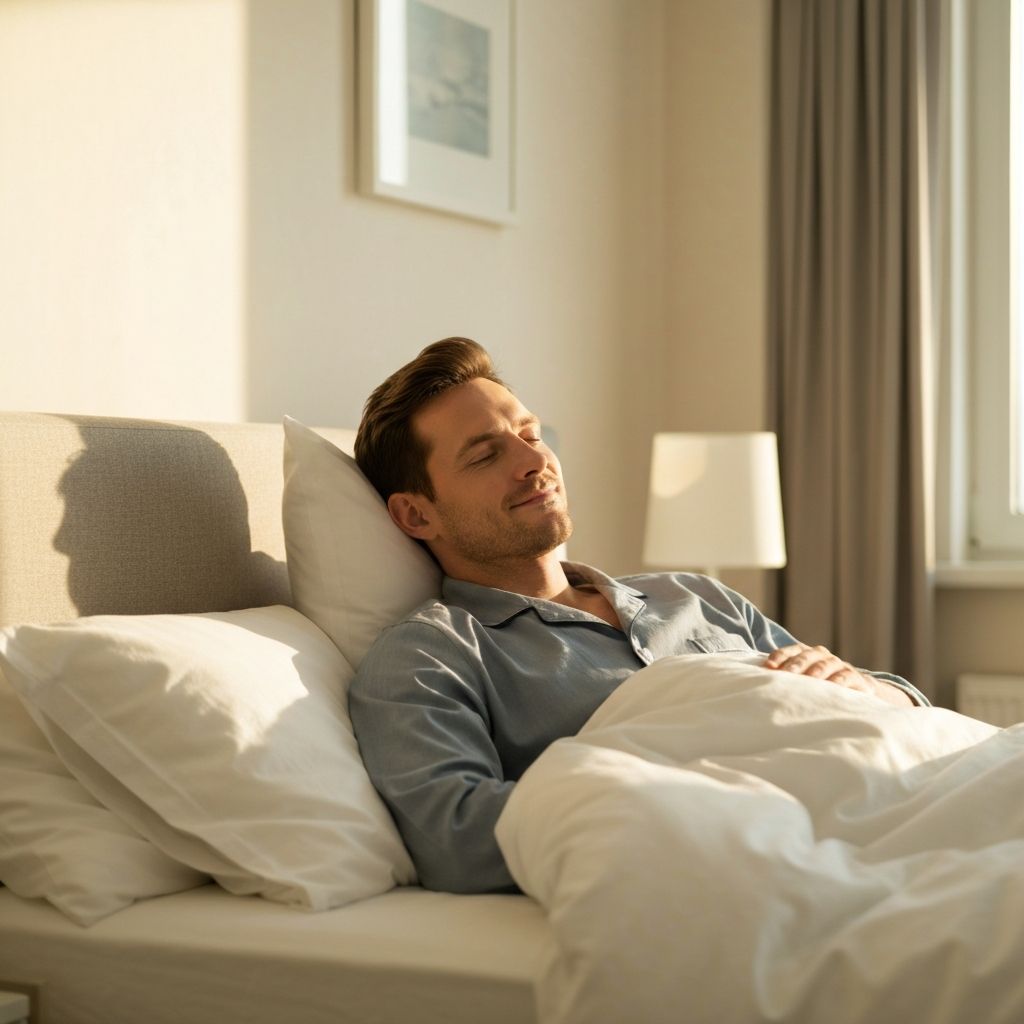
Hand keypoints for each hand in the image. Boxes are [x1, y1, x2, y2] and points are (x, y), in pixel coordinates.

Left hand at [762, 643, 913, 707]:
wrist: (856, 688)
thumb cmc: (820, 685)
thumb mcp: (802, 680)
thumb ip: (784, 678)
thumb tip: (756, 682)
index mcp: (806, 653)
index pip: (791, 651)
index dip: (779, 656)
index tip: (768, 666)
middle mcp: (821, 655)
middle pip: (806, 656)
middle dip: (794, 665)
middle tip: (784, 674)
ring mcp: (837, 664)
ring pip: (825, 665)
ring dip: (816, 671)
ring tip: (808, 680)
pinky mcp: (853, 676)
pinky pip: (845, 677)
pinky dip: (838, 681)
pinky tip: (832, 687)